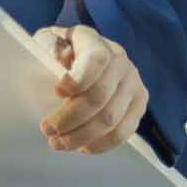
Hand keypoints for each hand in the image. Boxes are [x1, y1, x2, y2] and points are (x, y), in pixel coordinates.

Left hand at [32, 25, 147, 154]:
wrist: (85, 53)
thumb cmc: (60, 49)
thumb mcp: (49, 40)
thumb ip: (49, 43)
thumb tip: (59, 57)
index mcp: (96, 42)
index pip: (95, 61)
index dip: (77, 80)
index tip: (56, 92)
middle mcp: (120, 61)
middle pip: (100, 97)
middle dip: (70, 118)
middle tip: (47, 130)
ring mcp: (133, 84)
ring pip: (111, 119)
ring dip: (82, 136)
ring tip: (59, 143)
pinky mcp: (139, 104)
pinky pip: (124, 131)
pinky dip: (101, 144)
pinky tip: (82, 147)